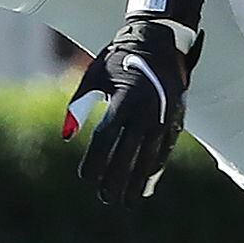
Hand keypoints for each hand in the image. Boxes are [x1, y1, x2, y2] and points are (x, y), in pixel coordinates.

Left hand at [64, 14, 198, 205]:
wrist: (159, 41)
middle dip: (115, 179)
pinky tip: (145, 185)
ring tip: (126, 200)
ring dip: (136, 181)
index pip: (106, 140)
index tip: (85, 179)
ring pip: (149, 157)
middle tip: (104, 199)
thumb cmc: (119, 58)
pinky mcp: (175, 120)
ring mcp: (163, 117)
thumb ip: (79, 105)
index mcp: (123, 101)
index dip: (95, 162)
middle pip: (128, 155)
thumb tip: (68, 136)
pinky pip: (164, 151)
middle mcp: (145, 112)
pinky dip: (154, 169)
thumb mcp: (95, 76)